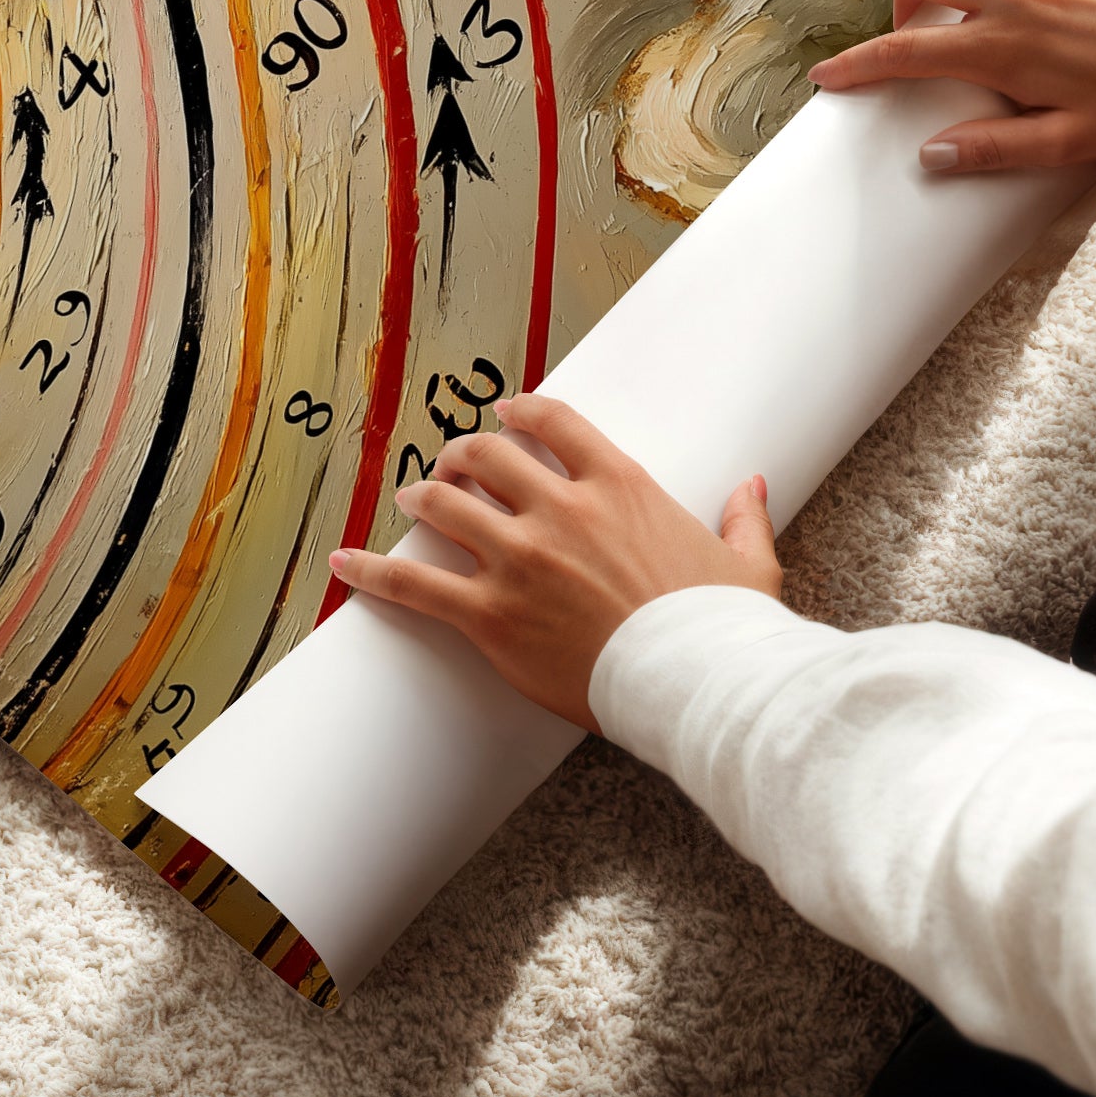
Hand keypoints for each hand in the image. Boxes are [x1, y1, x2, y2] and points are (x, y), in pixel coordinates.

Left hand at [328, 396, 778, 732]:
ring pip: (446, 505)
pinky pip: (415, 584)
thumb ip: (743, 517)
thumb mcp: (746, 564)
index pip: (553, 422)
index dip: (520, 412)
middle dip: (461, 454)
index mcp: (619, 485)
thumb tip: (752, 486)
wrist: (697, 684)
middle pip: (486, 456)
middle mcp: (561, 509)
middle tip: (450, 463)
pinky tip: (342, 561)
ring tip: (408, 497)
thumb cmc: (723, 629)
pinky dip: (372, 571)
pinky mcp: (492, 615)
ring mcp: (521, 559)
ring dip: (421, 496)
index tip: (505, 413)